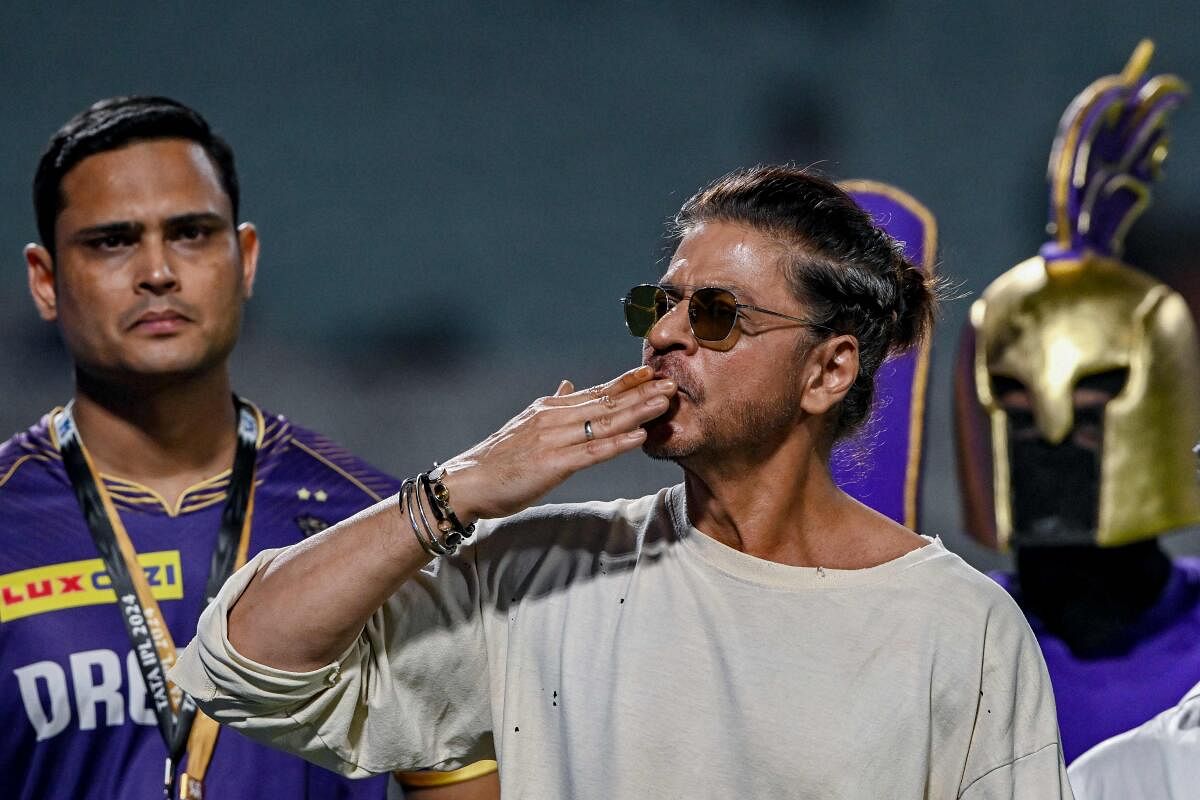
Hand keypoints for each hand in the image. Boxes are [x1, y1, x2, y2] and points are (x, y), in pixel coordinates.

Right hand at [433, 365, 675, 521]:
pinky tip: (640, 437)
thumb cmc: (499, 459)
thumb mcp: (527, 424)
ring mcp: (553, 440)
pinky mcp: (552, 464)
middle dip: (641, 392)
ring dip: (637, 411)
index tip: (653, 371)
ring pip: (603, 423)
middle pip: (606, 403)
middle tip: (672, 382)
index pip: (596, 392)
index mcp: (550, 408)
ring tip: (665, 403)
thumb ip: (553, 406)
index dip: (627, 382)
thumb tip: (567, 384)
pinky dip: (618, 443)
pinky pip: (592, 452)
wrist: (468, 482)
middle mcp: (554, 418)